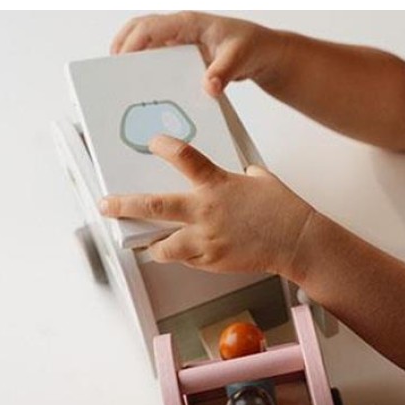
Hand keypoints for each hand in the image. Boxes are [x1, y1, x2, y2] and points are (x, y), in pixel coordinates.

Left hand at [98, 135, 313, 277]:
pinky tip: (185, 252)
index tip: (153, 143)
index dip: (163, 146)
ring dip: (153, 245)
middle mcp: (205, 210)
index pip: (182, 157)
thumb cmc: (283, 210)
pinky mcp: (212, 260)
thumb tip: (235, 175)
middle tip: (107, 204)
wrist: (298, 241)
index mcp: (217, 184)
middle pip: (153, 206)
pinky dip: (183, 256)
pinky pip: (187, 259)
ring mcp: (206, 239)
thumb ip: (240, 175)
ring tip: (147, 244)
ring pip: (163, 246)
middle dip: (125, 205)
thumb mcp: (261, 180)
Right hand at [110, 11, 286, 96]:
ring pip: (147, 42)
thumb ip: (223, 73)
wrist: (264, 52)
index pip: (151, 26)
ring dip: (132, 56)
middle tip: (112, 70)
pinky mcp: (185, 54)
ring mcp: (181, 41)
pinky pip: (159, 56)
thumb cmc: (253, 46)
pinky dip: (148, 66)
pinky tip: (145, 86)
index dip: (132, 43)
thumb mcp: (240, 58)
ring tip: (122, 80)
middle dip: (122, 46)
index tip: (121, 61)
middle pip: (140, 29)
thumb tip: (208, 88)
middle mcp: (181, 28)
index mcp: (190, 22)